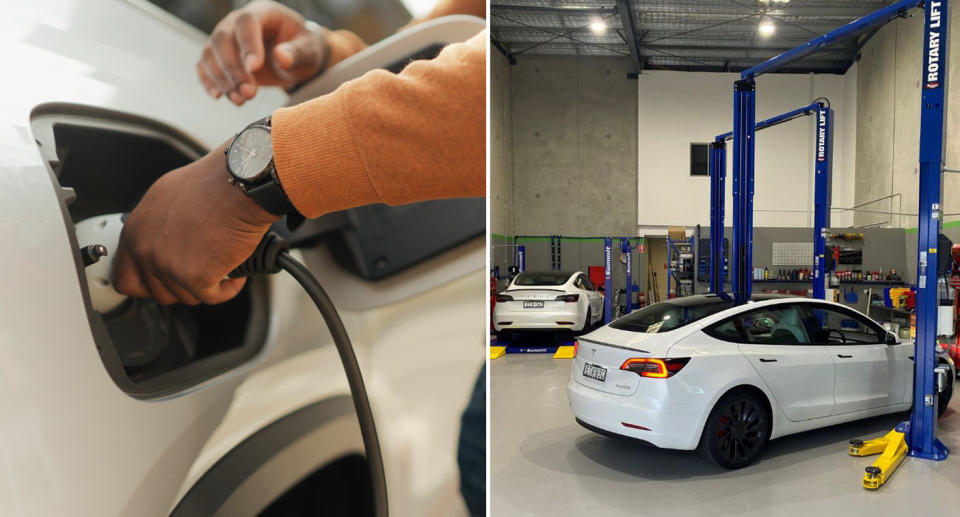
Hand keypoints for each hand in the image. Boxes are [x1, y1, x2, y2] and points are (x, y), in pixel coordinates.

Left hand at [112, 141, 280, 304]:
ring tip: (222, 266)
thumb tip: (165, 242)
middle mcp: (146, 250)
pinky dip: (227, 289)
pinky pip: (212, 297)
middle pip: (159, 293)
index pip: (126, 279)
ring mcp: (168, 266)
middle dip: (184, 286)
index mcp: (135, 231)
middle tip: (202, 273)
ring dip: (208, 286)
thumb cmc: (213, 184)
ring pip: (187, 297)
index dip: (150, 284)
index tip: (167, 282)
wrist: (238, 186)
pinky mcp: (195, 277)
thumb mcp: (167, 197)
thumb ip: (156, 227)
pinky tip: (235, 274)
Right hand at [198, 0, 328, 104]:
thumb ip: (297, 53)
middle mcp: (238, 21)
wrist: (296, 56)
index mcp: (263, 12)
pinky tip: (219, 96)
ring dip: (222, 80)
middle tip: (249, 93)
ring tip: (240, 100)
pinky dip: (209, 81)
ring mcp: (226, 38)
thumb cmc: (304, 49)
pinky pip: (205, 65)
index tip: (254, 68)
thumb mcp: (309, 50)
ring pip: (210, 54)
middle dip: (233, 69)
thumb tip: (281, 57)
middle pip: (223, 39)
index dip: (248, 44)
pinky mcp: (219, 56)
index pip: (247, 22)